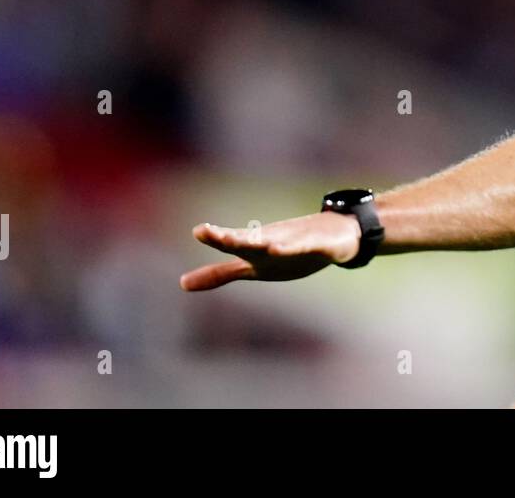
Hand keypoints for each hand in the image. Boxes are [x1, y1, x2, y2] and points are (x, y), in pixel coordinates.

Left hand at [179, 211, 360, 290]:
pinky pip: (308, 247)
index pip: (233, 244)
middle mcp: (273, 241)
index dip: (216, 238)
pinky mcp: (319, 245)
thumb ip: (219, 274)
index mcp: (255, 249)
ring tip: (249, 242)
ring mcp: (296, 241)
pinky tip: (285, 249)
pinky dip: (297, 247)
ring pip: (279, 242)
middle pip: (250, 241)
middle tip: (212, 233)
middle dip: (232, 238)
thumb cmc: (286, 250)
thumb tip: (182, 284)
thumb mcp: (251, 266)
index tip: (199, 230)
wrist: (333, 237)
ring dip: (264, 243)